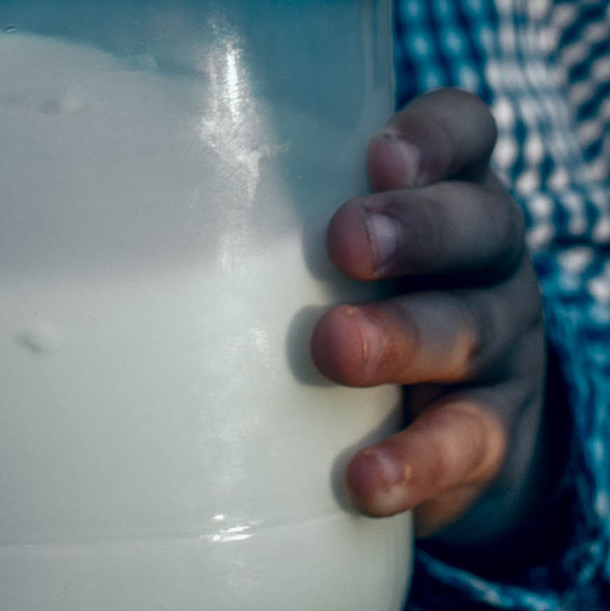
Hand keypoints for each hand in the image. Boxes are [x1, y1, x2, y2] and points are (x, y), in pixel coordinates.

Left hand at [314, 90, 563, 562]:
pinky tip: (368, 478)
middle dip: (411, 230)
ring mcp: (503, 342)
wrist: (467, 435)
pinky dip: (417, 460)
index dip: (432, 138)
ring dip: (403, 336)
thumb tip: (106, 210)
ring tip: (336, 349)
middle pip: (477, 224)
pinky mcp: (498, 432)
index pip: (465, 132)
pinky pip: (469, 442)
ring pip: (470, 327)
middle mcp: (489, 255)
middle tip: (344, 243)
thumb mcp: (341, 250)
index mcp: (452, 188)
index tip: (377, 157)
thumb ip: (273, 220)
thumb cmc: (366, 303)